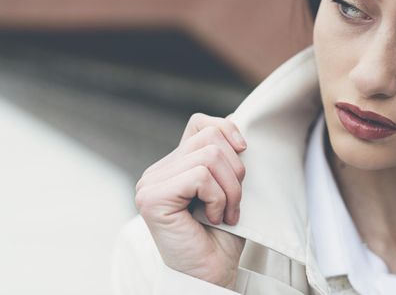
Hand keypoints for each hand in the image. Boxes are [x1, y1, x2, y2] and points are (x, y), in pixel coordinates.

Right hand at [135, 112, 246, 289]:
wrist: (212, 272)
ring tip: (226, 212)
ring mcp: (151, 183)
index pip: (200, 123)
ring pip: (209, 156)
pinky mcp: (152, 197)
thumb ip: (226, 156)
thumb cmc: (222, 234)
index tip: (244, 152)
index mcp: (174, 164)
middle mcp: (157, 170)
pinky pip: (200, 176)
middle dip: (235, 171)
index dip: (228, 130)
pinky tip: (214, 217)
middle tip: (234, 202)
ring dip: (230, 189)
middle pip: (210, 137)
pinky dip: (218, 199)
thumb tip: (238, 126)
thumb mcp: (229, 185)